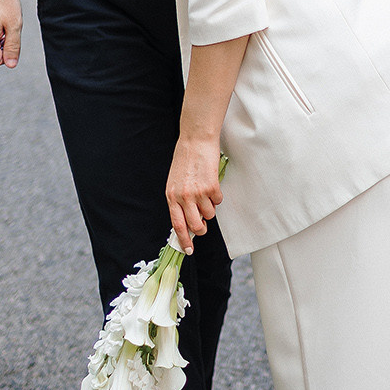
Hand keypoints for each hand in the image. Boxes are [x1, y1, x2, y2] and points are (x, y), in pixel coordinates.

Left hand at [166, 136, 223, 251]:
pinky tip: (211, 183)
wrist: (196, 140)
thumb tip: (188, 218)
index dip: (183, 240)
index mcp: (171, 196)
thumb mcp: (175, 181)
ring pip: (209, 214)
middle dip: (200, 229)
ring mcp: (197, 193)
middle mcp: (183, 197)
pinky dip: (217, 196)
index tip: (188, 250)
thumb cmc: (185, 158)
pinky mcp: (211, 187)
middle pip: (194, 225)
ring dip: (210, 208)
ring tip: (206, 194)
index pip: (177, 225)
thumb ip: (179, 199)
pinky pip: (218, 201)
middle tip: (202, 226)